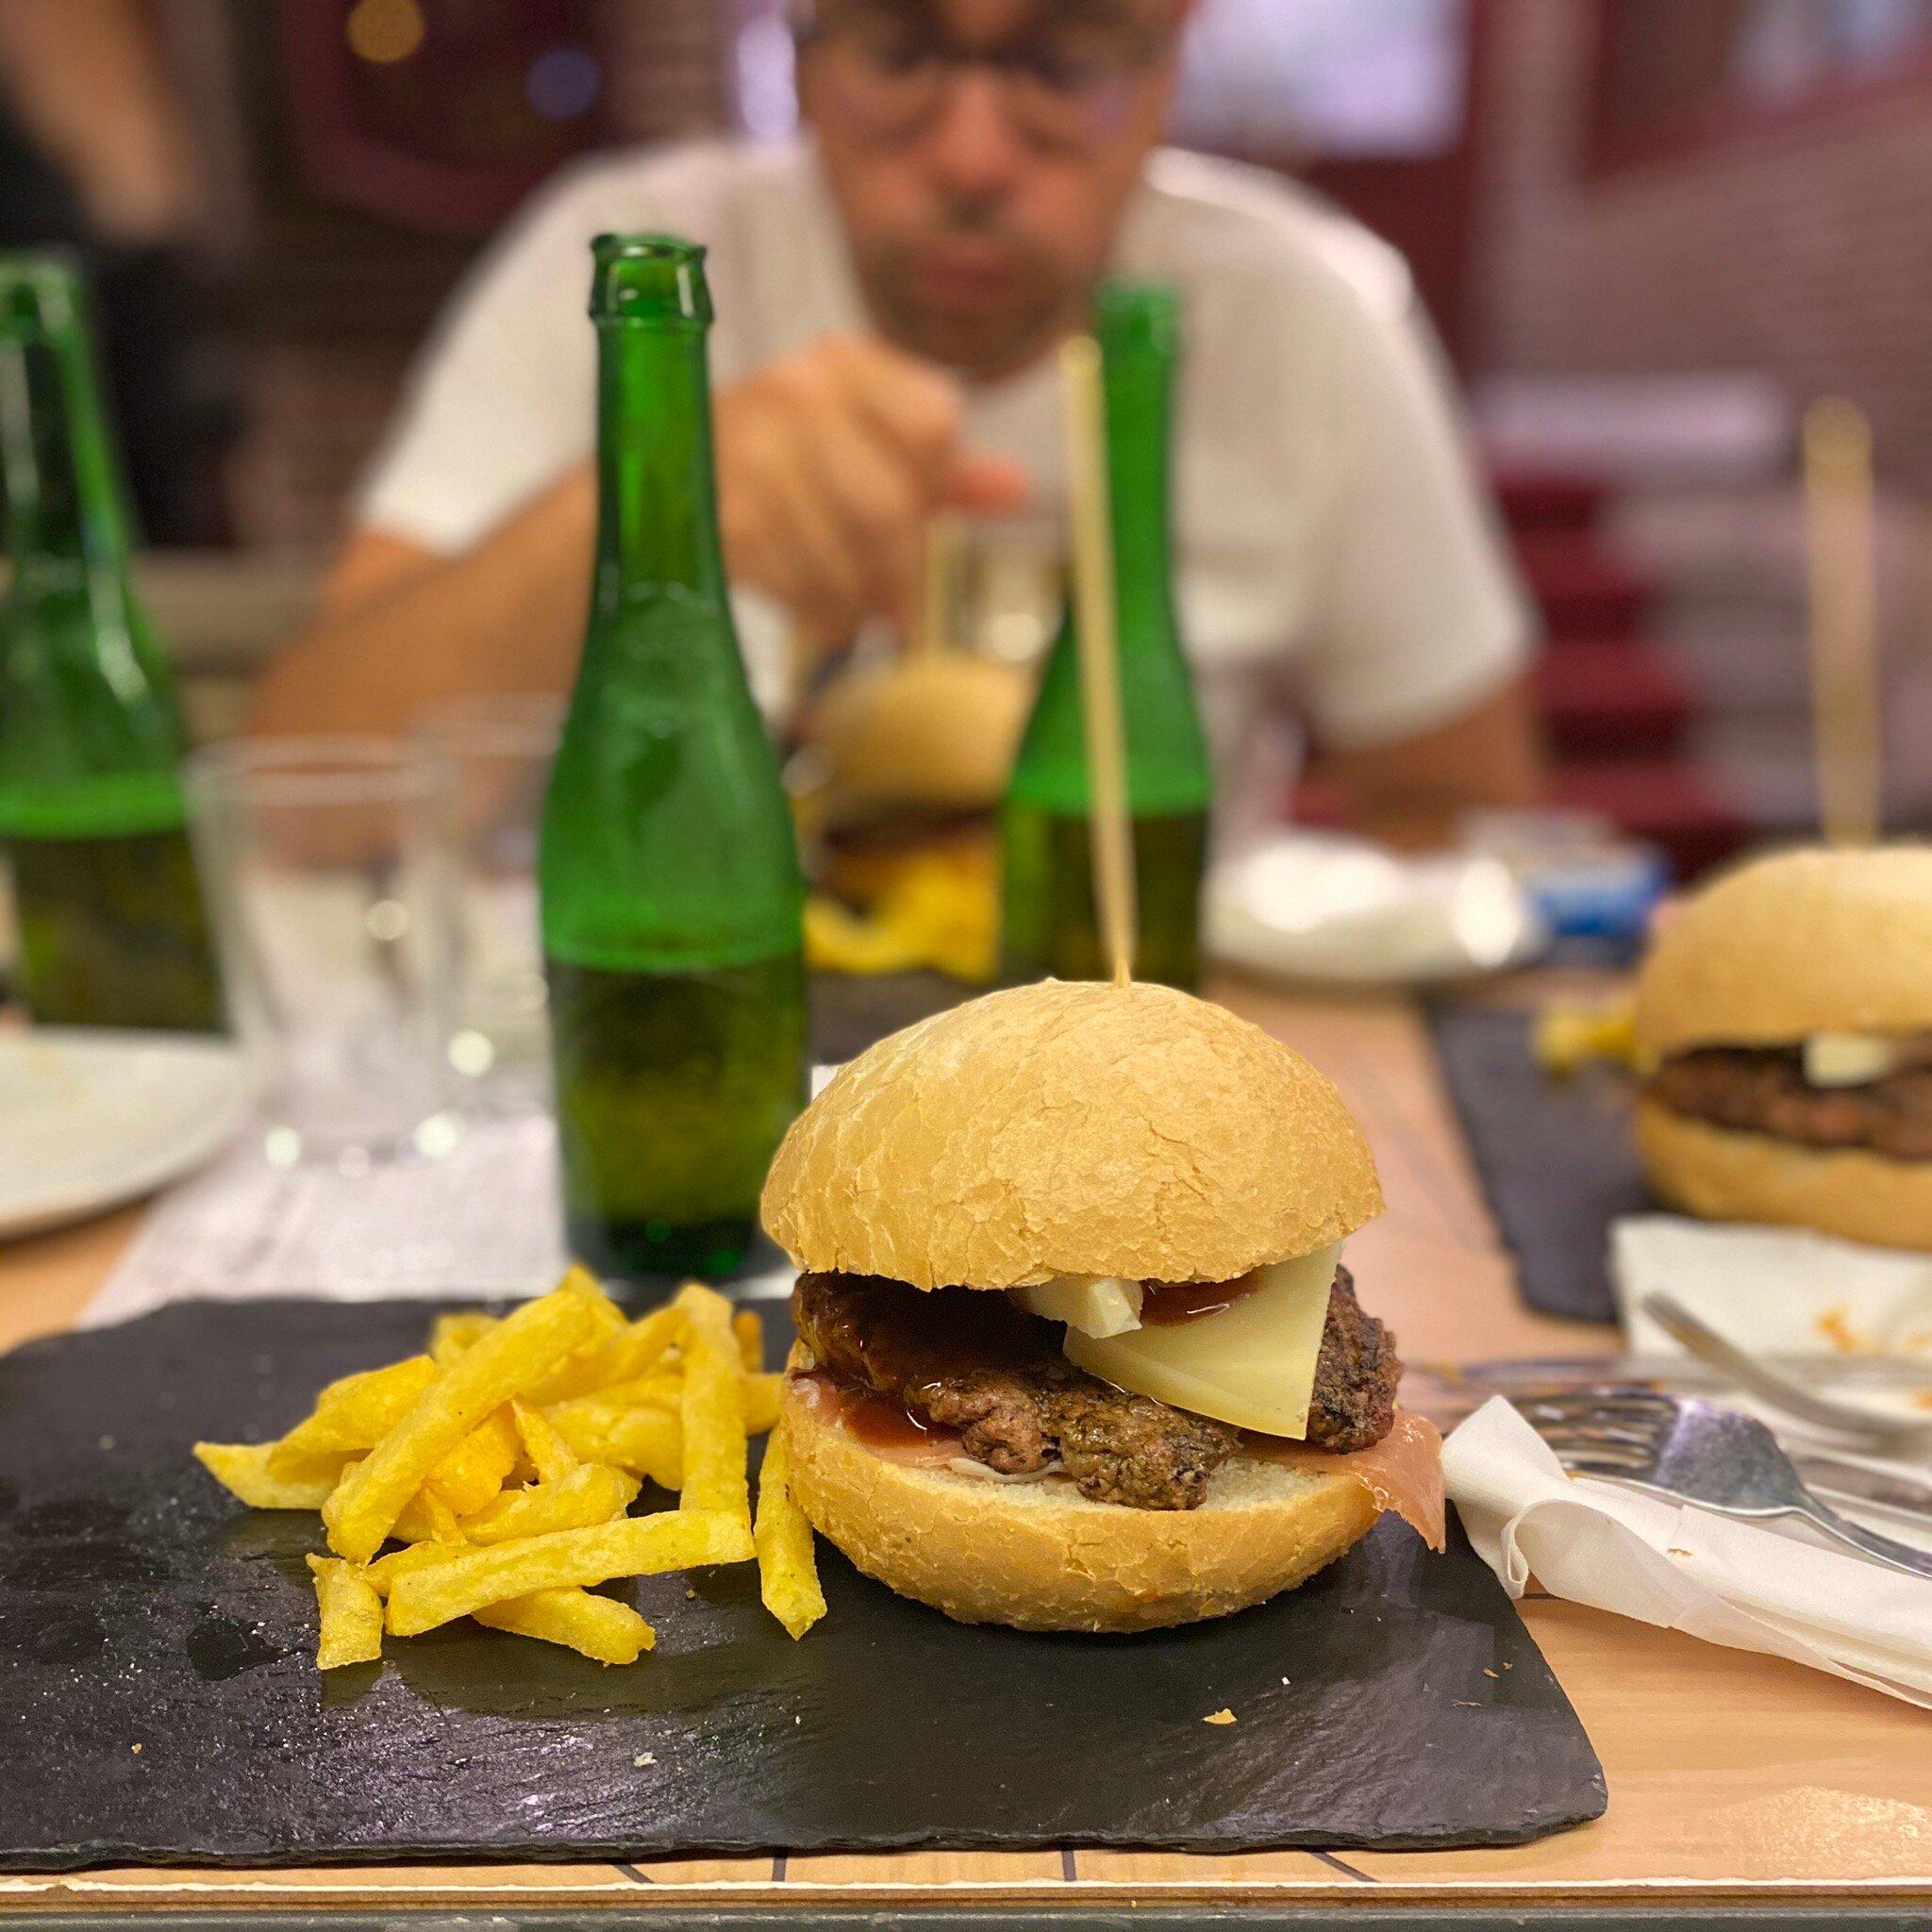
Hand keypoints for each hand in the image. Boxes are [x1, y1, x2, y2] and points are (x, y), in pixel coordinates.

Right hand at [715, 333, 1030, 647]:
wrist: (654, 488)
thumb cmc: (777, 469)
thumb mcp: (859, 452)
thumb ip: (940, 470)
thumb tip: (1018, 489)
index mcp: (843, 364)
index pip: (934, 422)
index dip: (935, 484)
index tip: (920, 517)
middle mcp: (796, 393)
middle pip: (893, 504)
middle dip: (901, 570)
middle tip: (901, 608)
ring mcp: (753, 454)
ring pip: (848, 556)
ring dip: (859, 603)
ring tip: (855, 615)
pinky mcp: (725, 519)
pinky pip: (801, 585)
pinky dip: (820, 615)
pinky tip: (819, 615)